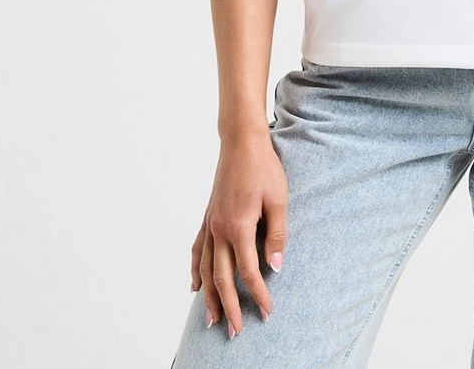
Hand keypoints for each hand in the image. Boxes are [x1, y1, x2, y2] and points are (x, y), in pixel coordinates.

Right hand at [190, 130, 287, 338]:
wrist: (241, 142)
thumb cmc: (264, 167)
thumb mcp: (278, 199)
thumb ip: (276, 235)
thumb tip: (275, 268)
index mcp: (239, 227)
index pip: (248, 272)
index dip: (259, 295)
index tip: (267, 312)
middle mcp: (219, 230)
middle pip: (222, 278)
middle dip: (230, 307)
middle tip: (236, 332)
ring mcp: (210, 224)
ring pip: (206, 269)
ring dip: (209, 297)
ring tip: (212, 320)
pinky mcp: (208, 217)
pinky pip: (198, 250)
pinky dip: (196, 270)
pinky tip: (195, 285)